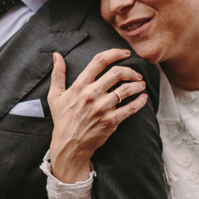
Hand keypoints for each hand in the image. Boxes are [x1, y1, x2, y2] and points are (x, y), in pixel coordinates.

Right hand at [47, 49, 146, 182]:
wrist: (69, 145)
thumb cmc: (62, 120)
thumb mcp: (55, 96)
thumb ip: (57, 74)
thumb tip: (56, 55)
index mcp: (79, 86)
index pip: (99, 61)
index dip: (115, 53)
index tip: (125, 53)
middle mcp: (91, 94)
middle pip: (117, 73)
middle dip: (130, 71)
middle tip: (136, 74)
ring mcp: (102, 108)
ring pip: (126, 89)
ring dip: (137, 85)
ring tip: (141, 84)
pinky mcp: (110, 121)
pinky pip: (130, 108)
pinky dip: (140, 102)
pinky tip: (143, 98)